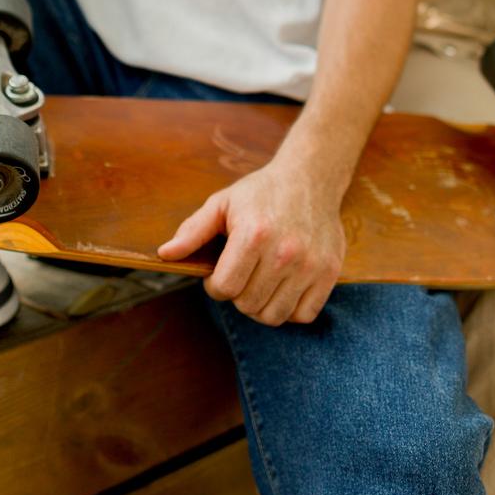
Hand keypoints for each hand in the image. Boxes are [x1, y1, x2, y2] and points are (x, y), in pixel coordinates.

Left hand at [157, 162, 345, 325]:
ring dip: (261, 306)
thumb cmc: (261, 192)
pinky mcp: (329, 272)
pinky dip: (290, 309)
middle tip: (242, 274)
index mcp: (253, 234)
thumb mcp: (222, 203)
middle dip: (237, 294)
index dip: (215, 286)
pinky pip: (305, 315)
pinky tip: (283, 288)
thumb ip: (193, 231)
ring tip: (260, 283)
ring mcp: (310, 264)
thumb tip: (165, 255)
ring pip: (274, 316)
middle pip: (247, 305)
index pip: (224, 289)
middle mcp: (284, 252)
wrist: (310, 178)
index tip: (220, 274)